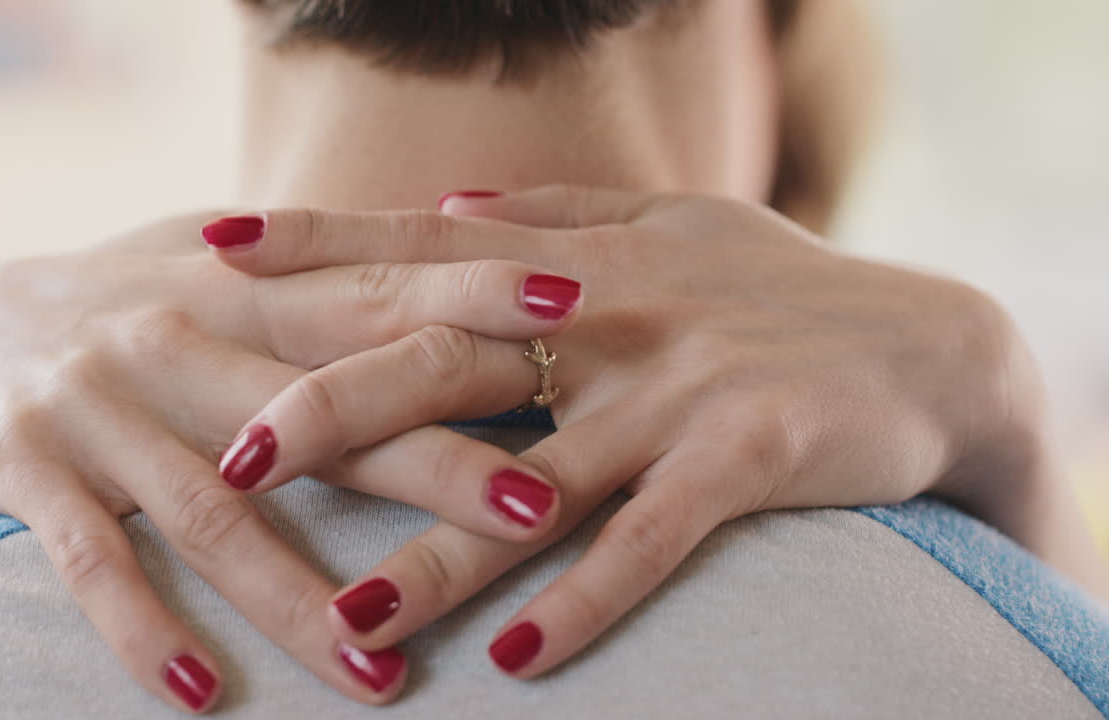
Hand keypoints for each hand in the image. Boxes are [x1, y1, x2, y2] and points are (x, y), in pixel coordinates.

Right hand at [0, 210, 583, 709]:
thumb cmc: (130, 300)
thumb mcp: (226, 274)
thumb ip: (328, 278)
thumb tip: (462, 252)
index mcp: (246, 287)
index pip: (377, 289)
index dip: (475, 295)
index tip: (575, 309)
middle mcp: (180, 336)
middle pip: (327, 405)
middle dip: (435, 462)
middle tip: (539, 515)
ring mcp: (101, 402)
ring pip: (218, 509)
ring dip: (299, 598)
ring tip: (384, 677)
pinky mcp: (25, 466)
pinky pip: (91, 561)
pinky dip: (143, 629)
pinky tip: (201, 693)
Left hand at [213, 185, 1103, 677]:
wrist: (931, 343)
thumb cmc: (778, 286)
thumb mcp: (668, 224)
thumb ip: (549, 211)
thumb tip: (444, 204)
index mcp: (579, 262)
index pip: (424, 246)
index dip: (321, 239)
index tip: (215, 241)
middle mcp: (613, 319)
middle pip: (451, 358)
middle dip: (338, 406)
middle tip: (234, 459)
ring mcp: (679, 390)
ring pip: (536, 477)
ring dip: (444, 554)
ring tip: (352, 615)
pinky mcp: (750, 456)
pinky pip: (654, 540)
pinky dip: (589, 599)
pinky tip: (520, 662)